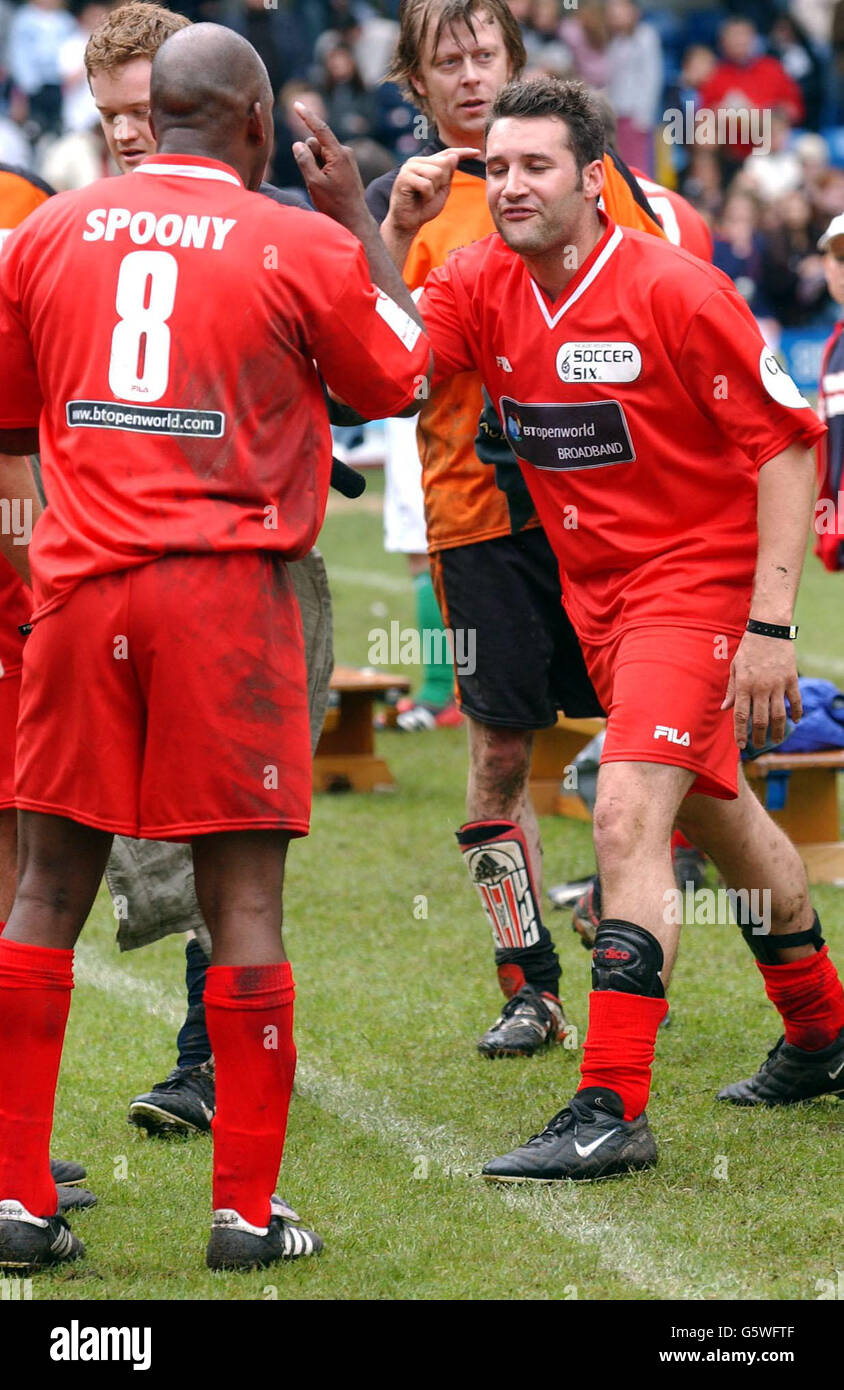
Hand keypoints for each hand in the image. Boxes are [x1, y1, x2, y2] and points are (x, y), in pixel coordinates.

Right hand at [292, 102, 367, 231]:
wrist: (354, 220)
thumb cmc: (334, 204)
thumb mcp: (314, 183)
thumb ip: (304, 160)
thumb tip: (298, 144)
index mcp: (338, 154)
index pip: (320, 129)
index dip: (307, 116)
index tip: (297, 104)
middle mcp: (344, 152)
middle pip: (315, 143)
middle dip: (309, 156)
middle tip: (315, 180)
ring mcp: (346, 159)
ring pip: (320, 153)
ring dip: (315, 165)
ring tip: (323, 186)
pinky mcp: (345, 166)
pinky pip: (326, 161)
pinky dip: (321, 170)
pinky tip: (327, 186)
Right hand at [387, 147, 480, 235]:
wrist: (407, 223)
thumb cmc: (424, 207)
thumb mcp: (442, 190)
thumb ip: (448, 174)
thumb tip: (453, 156)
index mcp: (426, 162)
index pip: (447, 153)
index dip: (463, 152)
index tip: (477, 152)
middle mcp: (417, 161)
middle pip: (443, 163)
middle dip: (442, 182)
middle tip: (430, 194)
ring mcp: (409, 167)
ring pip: (436, 173)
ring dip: (434, 190)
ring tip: (424, 196)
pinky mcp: (404, 177)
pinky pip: (426, 184)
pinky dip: (427, 195)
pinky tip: (419, 199)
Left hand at [721, 631, 801, 749]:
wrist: (768, 630)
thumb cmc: (748, 649)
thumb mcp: (735, 668)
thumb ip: (731, 690)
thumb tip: (724, 709)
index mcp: (744, 686)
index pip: (741, 716)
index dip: (740, 733)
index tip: (741, 746)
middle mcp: (761, 688)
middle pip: (761, 720)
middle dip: (758, 737)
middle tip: (758, 746)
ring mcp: (778, 684)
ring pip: (779, 715)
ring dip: (778, 731)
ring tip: (776, 741)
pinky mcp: (791, 679)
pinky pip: (795, 700)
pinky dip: (797, 712)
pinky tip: (796, 721)